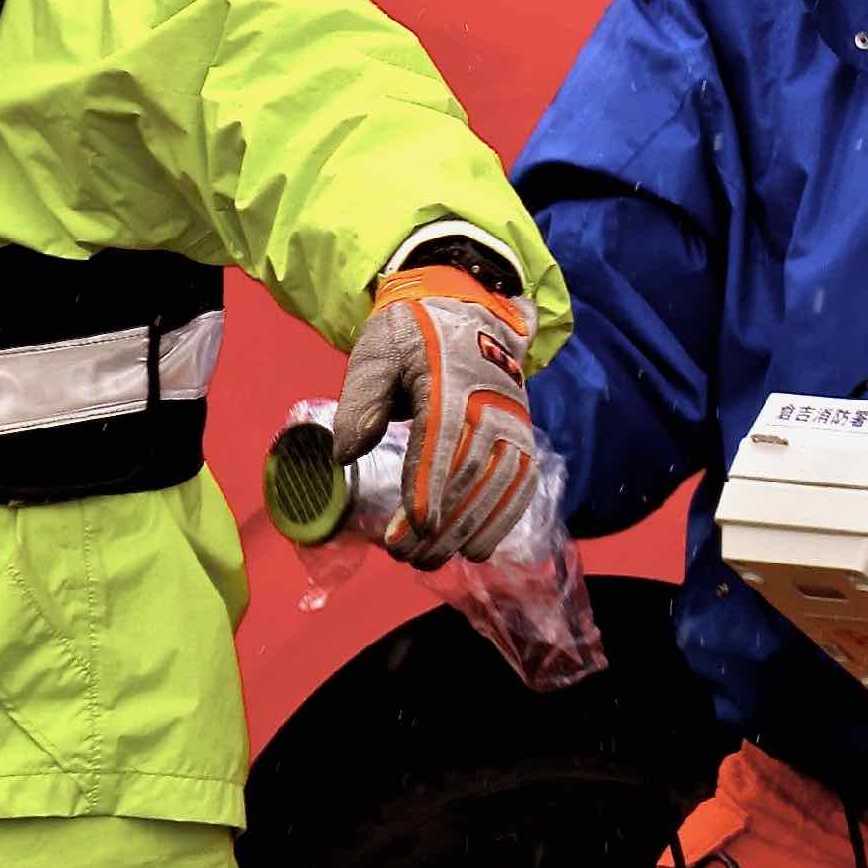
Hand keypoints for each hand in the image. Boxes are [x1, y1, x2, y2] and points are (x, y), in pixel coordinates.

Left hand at [335, 267, 538, 569]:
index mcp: (449, 375)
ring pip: (499, 484)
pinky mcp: (523, 435)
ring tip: (430, 561)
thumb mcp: (375, 351)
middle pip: (470, 470)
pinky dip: (503, 519)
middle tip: (403, 556)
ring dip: (468, 530)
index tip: (415, 525)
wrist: (466, 306)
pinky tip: (478, 550)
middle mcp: (492, 399)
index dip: (430, 483)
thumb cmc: (410, 333)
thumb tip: (344, 454)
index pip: (442, 436)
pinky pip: (522, 483)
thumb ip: (360, 400)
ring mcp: (514, 419)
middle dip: (441, 521)